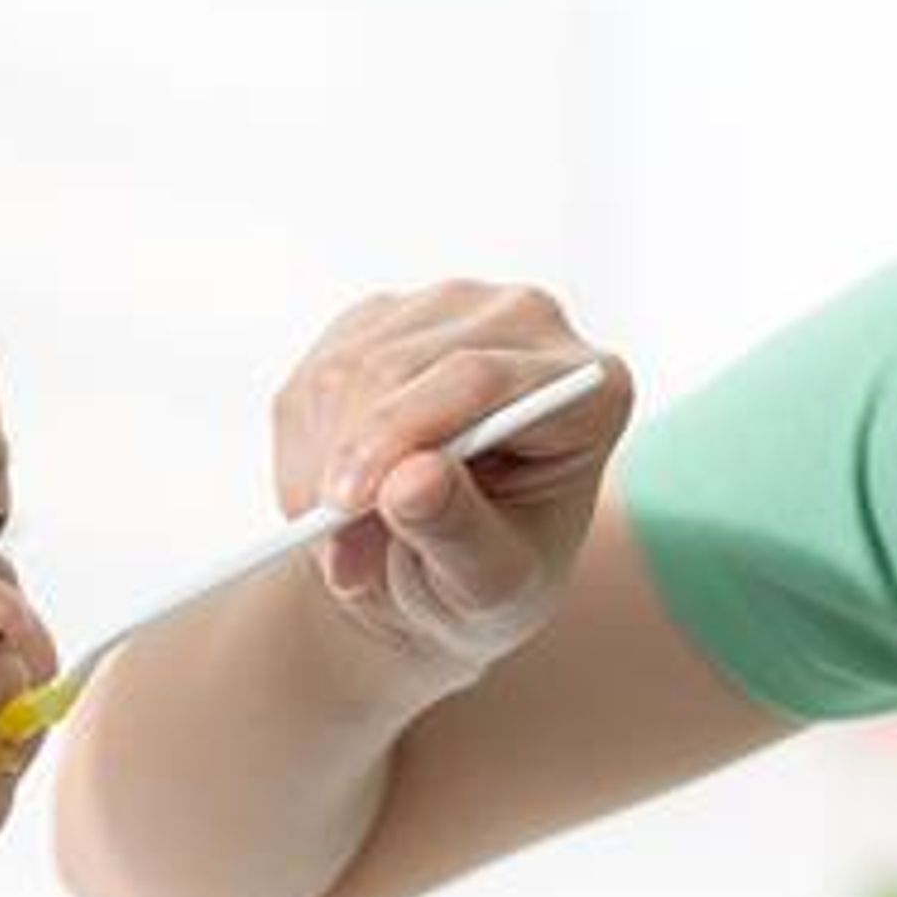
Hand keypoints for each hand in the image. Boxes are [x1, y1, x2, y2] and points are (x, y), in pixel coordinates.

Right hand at [276, 282, 631, 678]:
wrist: (443, 568)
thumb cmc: (487, 579)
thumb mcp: (488, 587)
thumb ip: (459, 536)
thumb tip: (409, 481)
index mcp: (589, 385)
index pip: (481, 378)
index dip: (402, 431)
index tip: (345, 503)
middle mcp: (527, 324)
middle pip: (403, 366)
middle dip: (351, 461)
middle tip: (331, 550)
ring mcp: (452, 310)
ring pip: (349, 369)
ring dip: (323, 464)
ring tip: (343, 540)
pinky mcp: (385, 318)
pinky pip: (317, 375)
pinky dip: (307, 449)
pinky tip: (336, 493)